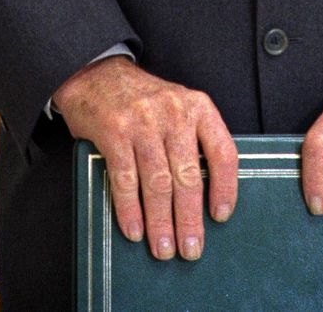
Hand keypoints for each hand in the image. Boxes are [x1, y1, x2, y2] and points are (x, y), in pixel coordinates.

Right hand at [53, 56, 237, 260]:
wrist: (97, 74)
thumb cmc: (144, 101)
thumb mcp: (177, 107)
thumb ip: (192, 140)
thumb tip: (204, 199)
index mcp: (197, 106)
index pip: (222, 151)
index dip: (225, 187)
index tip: (221, 216)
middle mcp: (173, 112)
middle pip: (188, 176)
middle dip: (189, 219)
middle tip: (190, 249)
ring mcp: (142, 121)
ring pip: (158, 183)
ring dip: (161, 222)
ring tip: (164, 248)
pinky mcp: (114, 131)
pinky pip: (125, 179)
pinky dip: (130, 210)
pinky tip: (135, 230)